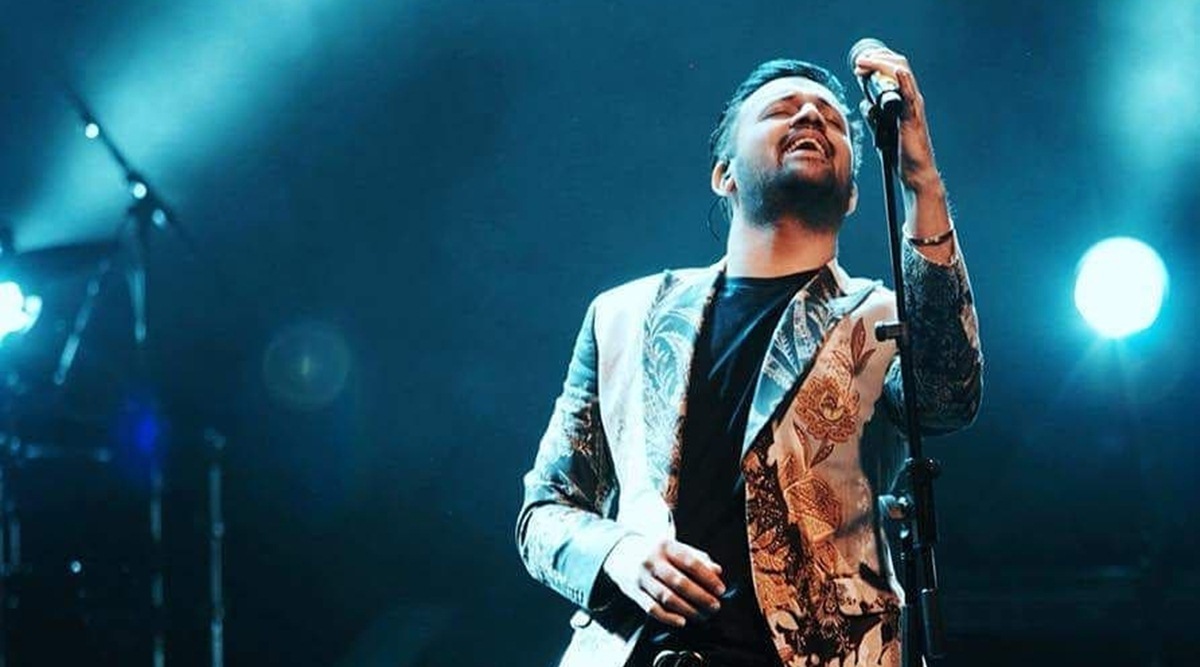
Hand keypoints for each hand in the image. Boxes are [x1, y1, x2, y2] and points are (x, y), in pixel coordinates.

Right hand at [602, 534, 725, 627]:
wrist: (620, 552)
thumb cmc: (655, 551)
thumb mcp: (674, 547)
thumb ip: (697, 557)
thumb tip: (717, 571)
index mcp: (666, 546)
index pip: (690, 562)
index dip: (708, 578)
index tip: (721, 590)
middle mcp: (652, 561)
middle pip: (679, 582)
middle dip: (700, 597)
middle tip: (715, 606)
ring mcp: (642, 578)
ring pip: (666, 597)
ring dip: (688, 610)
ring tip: (702, 616)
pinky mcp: (634, 593)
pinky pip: (652, 608)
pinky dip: (668, 617)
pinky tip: (682, 622)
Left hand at [852, 46, 942, 197]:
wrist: (914, 171)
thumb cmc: (901, 152)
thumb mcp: (882, 130)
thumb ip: (874, 116)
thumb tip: (863, 103)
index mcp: (903, 100)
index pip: (893, 71)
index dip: (876, 63)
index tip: (858, 65)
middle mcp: (911, 99)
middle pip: (898, 66)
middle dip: (877, 59)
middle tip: (858, 62)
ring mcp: (913, 106)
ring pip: (902, 74)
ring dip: (881, 65)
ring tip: (863, 64)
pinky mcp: (913, 118)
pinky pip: (910, 96)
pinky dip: (904, 81)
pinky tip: (897, 71)